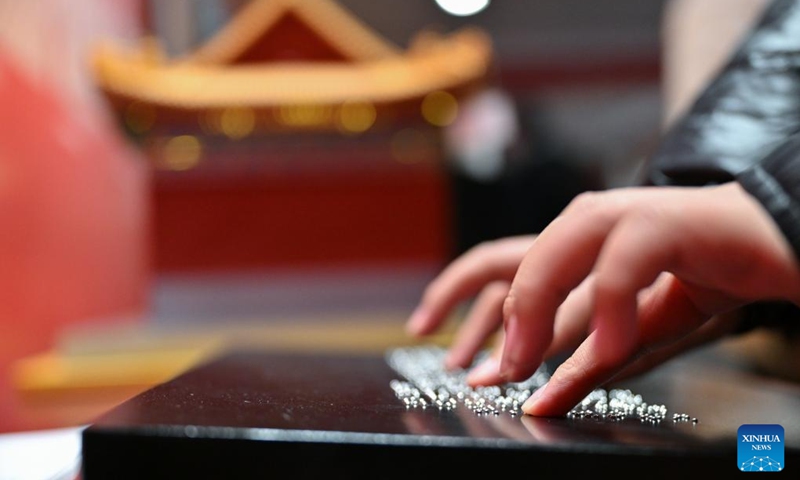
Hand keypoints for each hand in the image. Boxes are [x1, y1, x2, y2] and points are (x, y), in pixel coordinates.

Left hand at [406, 182, 799, 415]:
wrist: (768, 243)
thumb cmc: (696, 281)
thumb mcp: (630, 332)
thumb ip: (583, 358)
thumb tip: (538, 395)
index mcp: (569, 242)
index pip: (493, 266)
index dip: (461, 309)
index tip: (456, 363)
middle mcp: (583, 223)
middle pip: (508, 262)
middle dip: (495, 323)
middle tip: (500, 374)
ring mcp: (616, 217)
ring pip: (552, 258)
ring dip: (535, 316)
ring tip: (527, 364)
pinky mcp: (658, 222)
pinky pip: (616, 270)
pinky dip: (607, 314)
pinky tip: (607, 348)